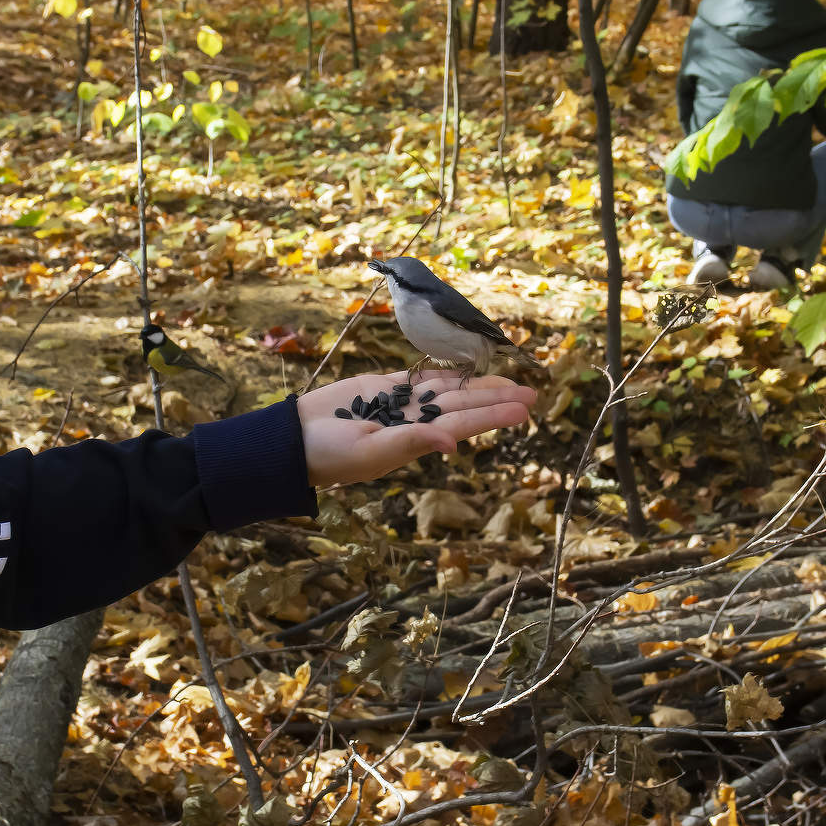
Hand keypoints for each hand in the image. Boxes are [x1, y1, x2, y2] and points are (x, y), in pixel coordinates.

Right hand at [298, 370, 535, 487]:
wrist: (294, 440)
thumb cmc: (328, 454)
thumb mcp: (369, 452)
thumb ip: (410, 442)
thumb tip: (453, 443)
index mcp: (414, 439)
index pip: (463, 423)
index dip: (493, 415)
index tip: (524, 410)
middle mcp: (413, 421)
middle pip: (462, 404)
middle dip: (496, 397)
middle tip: (531, 392)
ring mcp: (398, 404)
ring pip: (446, 389)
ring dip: (476, 385)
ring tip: (508, 382)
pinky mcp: (379, 389)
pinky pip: (418, 379)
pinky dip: (442, 374)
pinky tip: (463, 371)